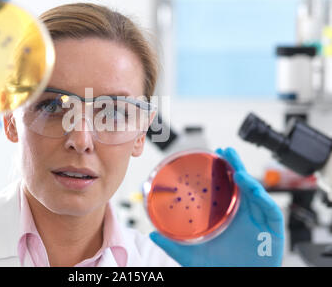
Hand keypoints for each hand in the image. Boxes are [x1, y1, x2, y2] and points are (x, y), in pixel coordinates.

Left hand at [150, 147, 284, 266]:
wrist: (240, 284)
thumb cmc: (221, 269)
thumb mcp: (193, 256)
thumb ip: (173, 244)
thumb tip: (152, 234)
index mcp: (228, 217)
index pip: (226, 190)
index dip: (222, 173)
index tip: (213, 158)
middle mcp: (244, 216)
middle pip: (242, 186)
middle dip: (235, 166)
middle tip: (225, 152)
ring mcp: (259, 222)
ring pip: (256, 193)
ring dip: (246, 177)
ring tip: (234, 166)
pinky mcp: (273, 231)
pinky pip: (270, 210)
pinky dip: (261, 196)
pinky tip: (248, 184)